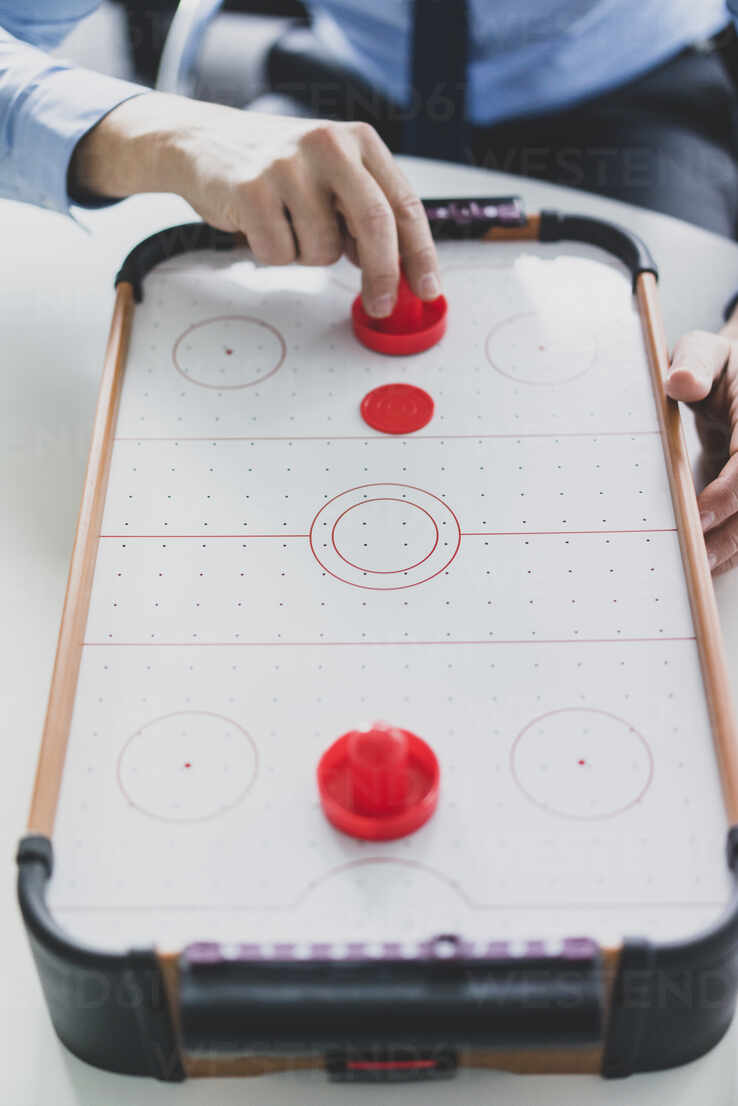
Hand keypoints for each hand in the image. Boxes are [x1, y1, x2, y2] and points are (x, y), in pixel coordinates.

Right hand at [70, 93, 440, 317]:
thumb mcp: (331, 176)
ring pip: (323, 250)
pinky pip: (281, 254)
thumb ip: (363, 215)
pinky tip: (261, 224)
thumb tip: (398, 272)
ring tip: (287, 225)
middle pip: (375, 225)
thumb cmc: (275, 167)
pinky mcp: (251, 189)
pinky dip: (274, 254)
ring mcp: (288, 165)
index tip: (428, 290)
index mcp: (358, 141)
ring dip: (308, 255)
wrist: (202, 142)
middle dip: (383, 275)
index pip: (403, 204)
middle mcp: (328, 145)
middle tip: (380, 305)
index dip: (419, 254)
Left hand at [666, 306, 737, 574]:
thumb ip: (693, 362)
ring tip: (698, 570)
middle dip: (732, 534)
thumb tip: (679, 380)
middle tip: (695, 560)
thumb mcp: (703, 351)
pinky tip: (709, 563)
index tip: (700, 515)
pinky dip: (735, 546)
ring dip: (734, 547)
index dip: (731, 491)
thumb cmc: (718, 369)